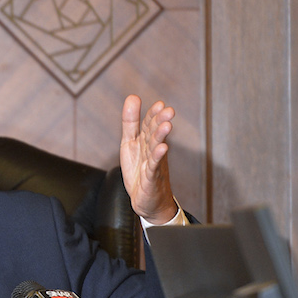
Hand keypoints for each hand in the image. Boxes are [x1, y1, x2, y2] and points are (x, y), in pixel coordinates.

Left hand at [120, 94, 177, 224]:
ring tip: (166, 125)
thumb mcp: (130, 143)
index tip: (160, 104)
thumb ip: (130, 121)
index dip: (153, 115)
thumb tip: (132, 97)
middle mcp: (151, 150)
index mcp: (146, 141)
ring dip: (160, 137)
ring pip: (156, 148)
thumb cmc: (140, 170)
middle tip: (168, 110)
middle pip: (154, 134)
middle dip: (160, 122)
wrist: (148, 200)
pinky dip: (157, 157)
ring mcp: (153, 164)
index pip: (149, 125)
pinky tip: (162, 149)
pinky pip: (154, 166)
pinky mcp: (151, 178)